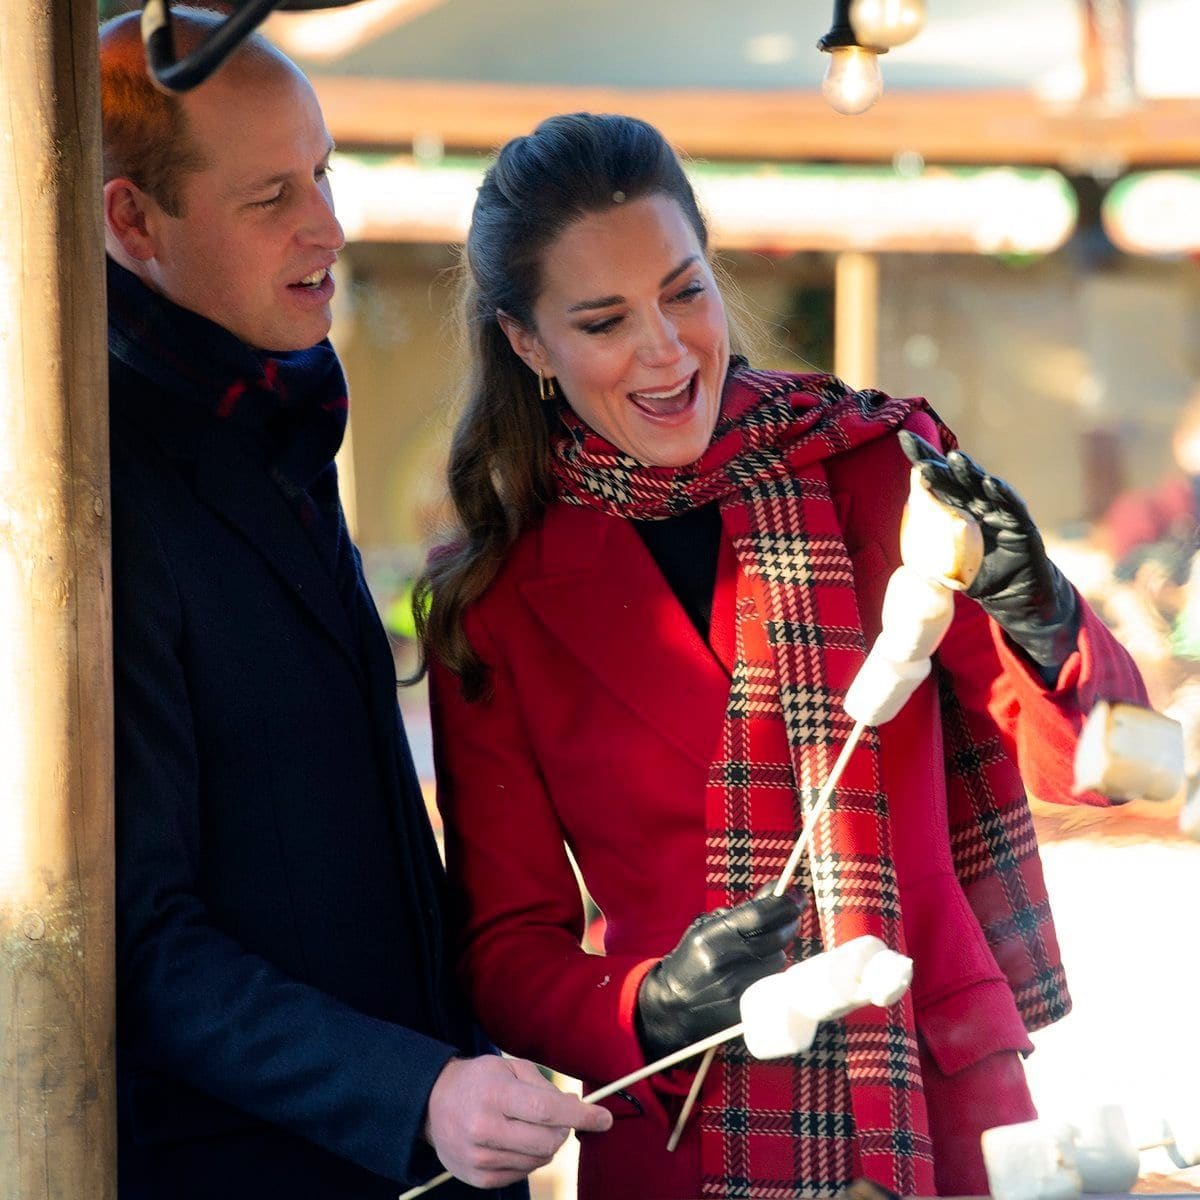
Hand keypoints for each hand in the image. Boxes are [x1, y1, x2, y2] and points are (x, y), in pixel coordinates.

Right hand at [424, 1055, 612, 1188]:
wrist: (433, 1104)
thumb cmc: (479, 1080)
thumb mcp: (508, 1067)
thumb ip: (544, 1088)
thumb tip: (576, 1108)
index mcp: (494, 1094)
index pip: (547, 1111)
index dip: (580, 1117)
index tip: (604, 1118)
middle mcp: (485, 1128)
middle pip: (547, 1141)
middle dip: (565, 1130)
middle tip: (562, 1118)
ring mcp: (480, 1157)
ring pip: (538, 1160)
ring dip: (547, 1143)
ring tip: (533, 1125)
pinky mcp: (478, 1178)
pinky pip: (522, 1173)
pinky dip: (530, 1157)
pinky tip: (517, 1140)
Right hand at [635, 892, 803, 1060]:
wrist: (673, 1005)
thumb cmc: (693, 959)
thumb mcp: (707, 928)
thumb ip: (741, 911)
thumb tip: (776, 890)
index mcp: (709, 938)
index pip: (758, 916)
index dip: (783, 903)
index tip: (797, 894)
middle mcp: (722, 962)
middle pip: (775, 937)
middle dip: (790, 921)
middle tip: (793, 912)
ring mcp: (734, 987)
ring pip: (779, 959)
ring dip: (781, 946)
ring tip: (771, 940)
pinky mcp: (744, 1006)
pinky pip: (773, 979)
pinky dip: (773, 967)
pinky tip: (764, 962)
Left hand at [899, 430, 1079, 675]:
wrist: (1015, 598)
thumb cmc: (979, 578)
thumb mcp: (947, 567)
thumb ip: (929, 556)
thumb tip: (897, 559)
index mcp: (958, 510)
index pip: (937, 481)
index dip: (922, 460)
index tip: (902, 438)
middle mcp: (979, 505)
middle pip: (955, 478)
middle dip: (937, 460)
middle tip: (917, 444)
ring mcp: (1001, 512)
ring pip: (983, 488)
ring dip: (970, 473)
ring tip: (954, 458)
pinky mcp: (1022, 526)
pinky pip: (1013, 508)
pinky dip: (1003, 495)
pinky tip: (990, 483)